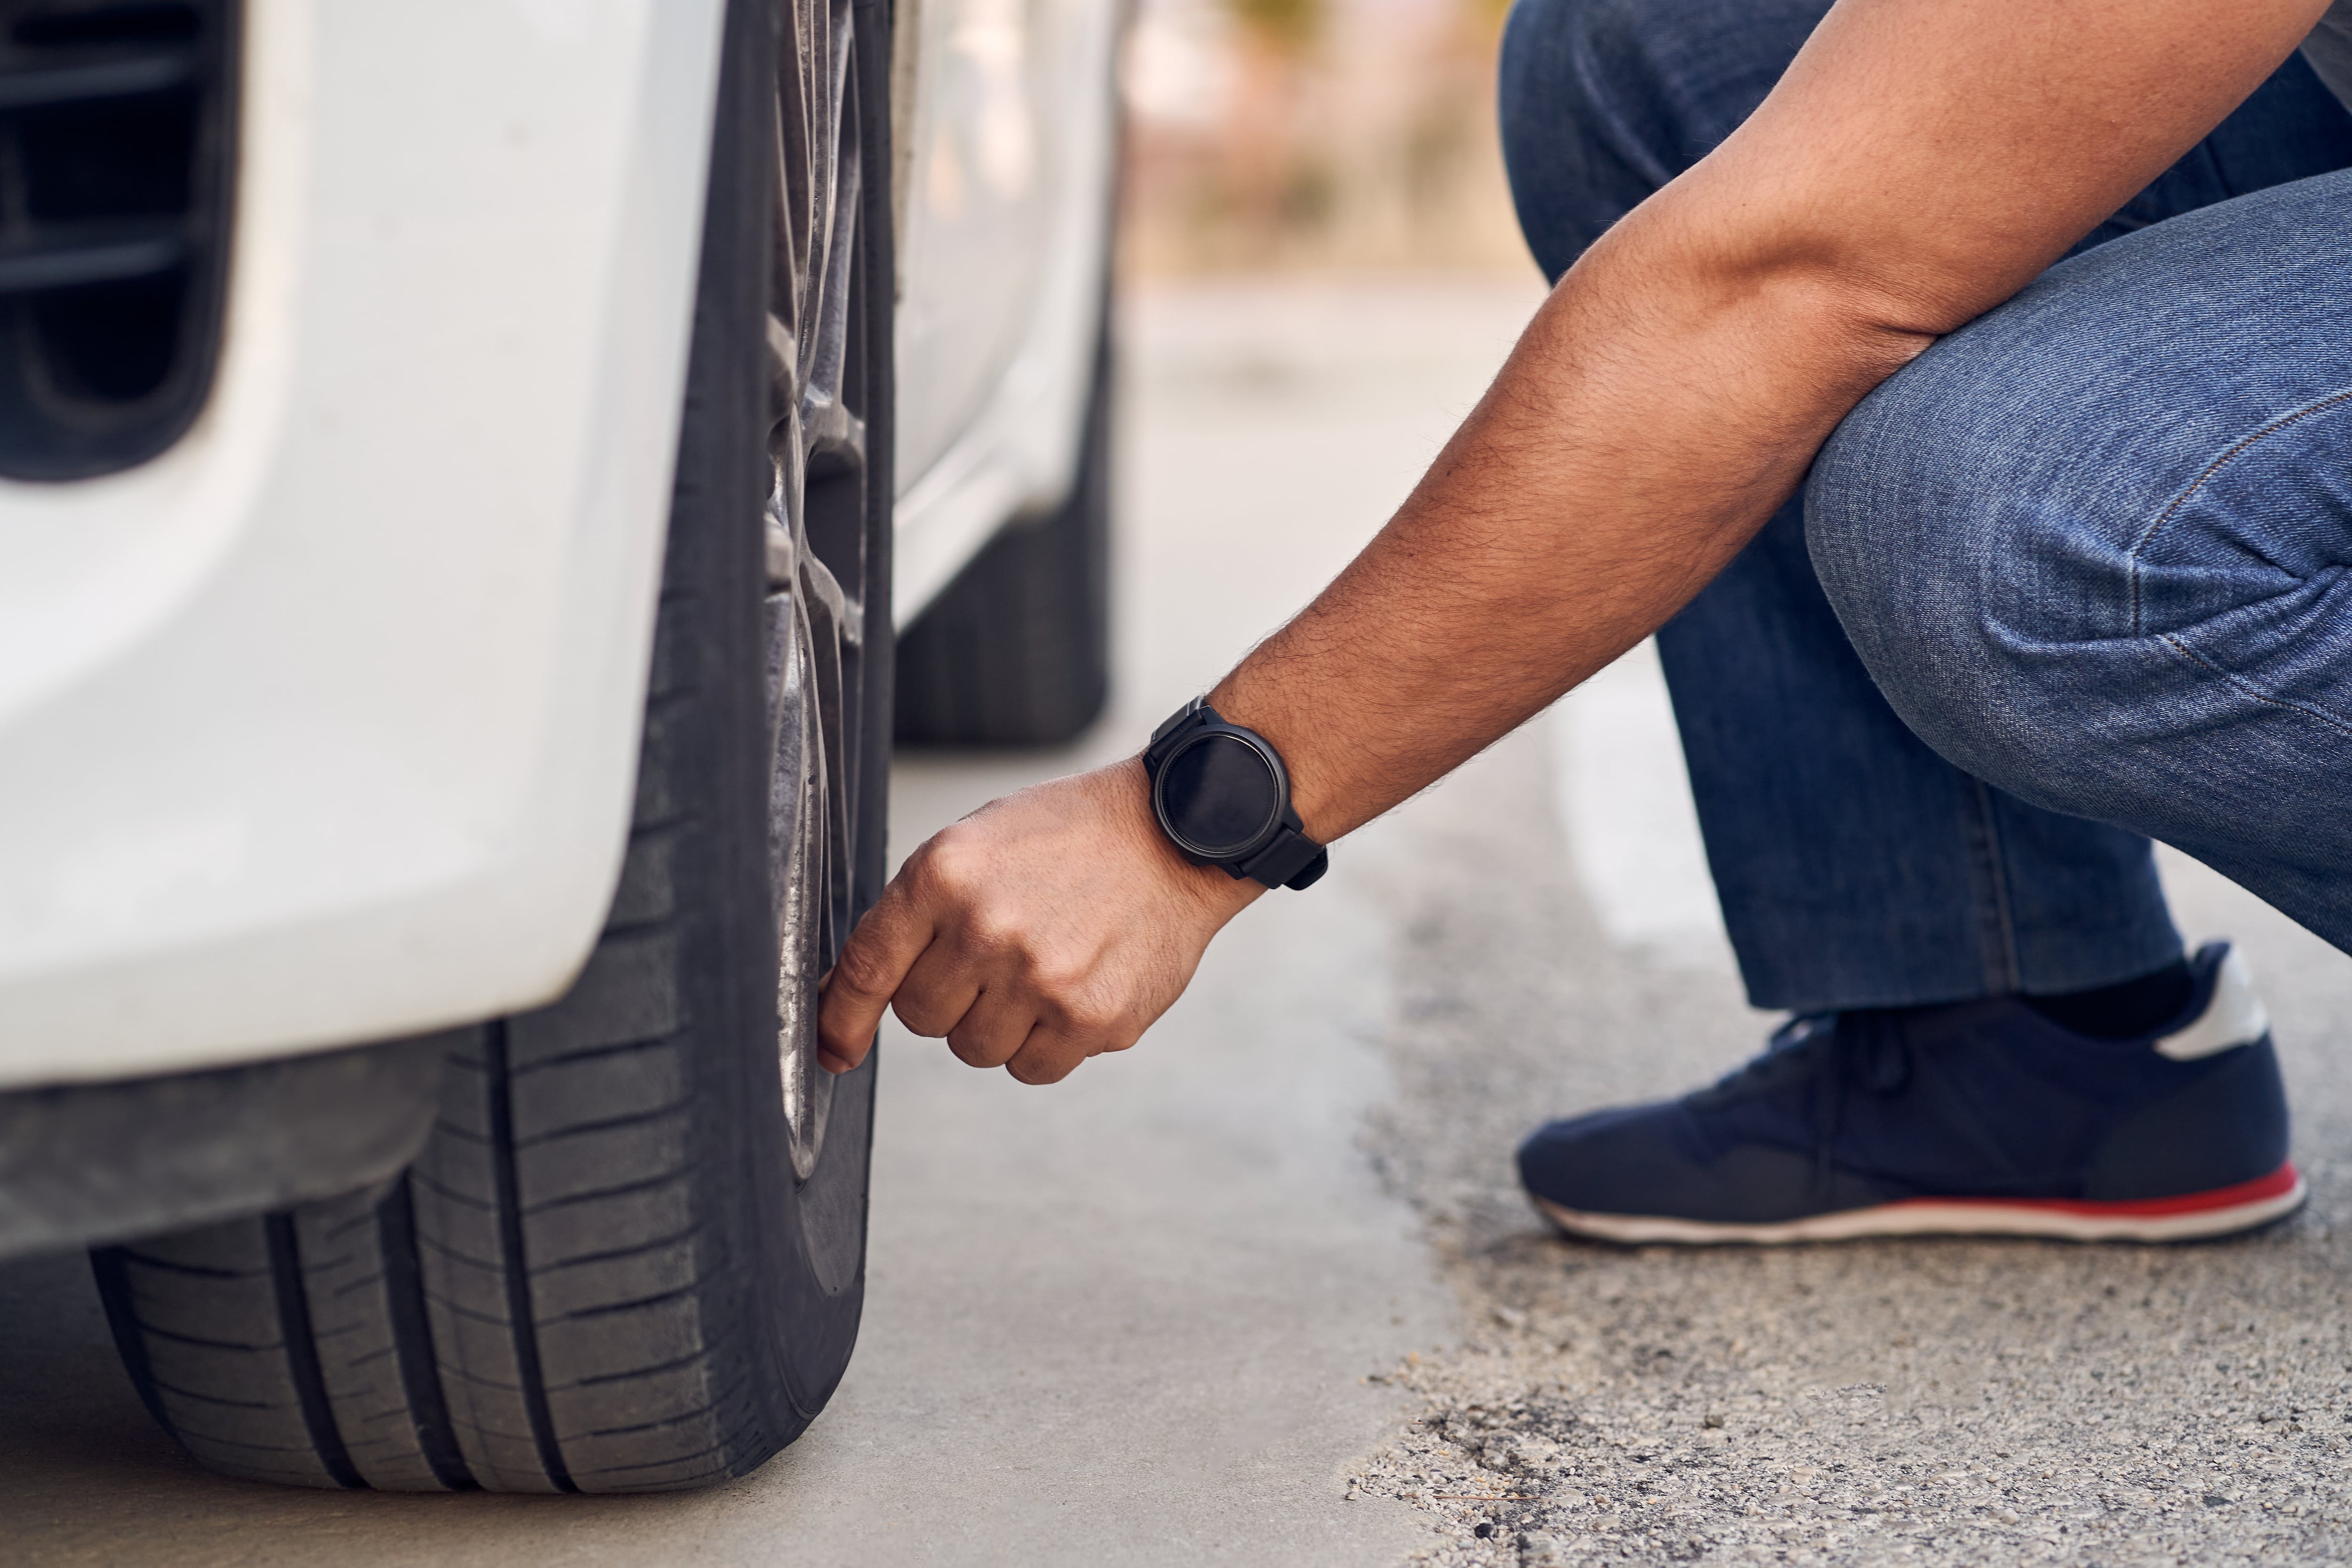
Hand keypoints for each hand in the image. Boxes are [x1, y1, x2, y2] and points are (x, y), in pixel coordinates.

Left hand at [816, 759, 1260, 1083]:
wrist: (1175, 833)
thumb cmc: (1070, 837)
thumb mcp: (975, 844)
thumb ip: (915, 914)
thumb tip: (847, 995)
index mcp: (943, 876)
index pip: (866, 968)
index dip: (840, 1019)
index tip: (832, 1050)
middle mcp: (985, 928)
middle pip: (921, 1017)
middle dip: (947, 997)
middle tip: (994, 956)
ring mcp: (1039, 979)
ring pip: (974, 1049)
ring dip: (998, 1022)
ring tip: (1043, 965)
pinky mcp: (1089, 1019)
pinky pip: (1031, 1068)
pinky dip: (1045, 1043)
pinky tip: (1073, 990)